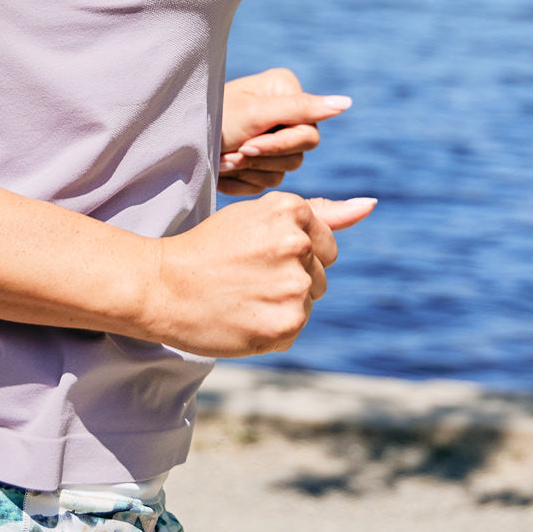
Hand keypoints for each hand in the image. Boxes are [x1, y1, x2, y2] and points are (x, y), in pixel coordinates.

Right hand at [151, 193, 375, 357]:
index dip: (291, 252)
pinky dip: (272, 327)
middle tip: (246, 274)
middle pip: (320, 273)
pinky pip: (294, 328)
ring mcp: (293, 287)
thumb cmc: (209, 247)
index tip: (258, 253)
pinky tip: (242, 316)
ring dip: (282, 303)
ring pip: (308, 301)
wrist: (161, 286)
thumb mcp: (258, 217)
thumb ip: (320, 212)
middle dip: (291, 277)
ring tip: (242, 295)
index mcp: (290, 210)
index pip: (325, 243)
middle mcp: (297, 245)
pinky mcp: (287, 325)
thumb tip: (371, 203)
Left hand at [219, 68, 350, 195]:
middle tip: (232, 153)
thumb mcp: (257, 114)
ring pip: (281, 173)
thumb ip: (302, 109)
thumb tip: (346, 103)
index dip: (279, 144)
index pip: (308, 133)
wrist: (177, 143)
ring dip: (248, 171)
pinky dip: (241, 182)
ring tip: (223, 160)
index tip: (249, 144)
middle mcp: (284, 116)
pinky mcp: (258, 164)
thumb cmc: (214, 119)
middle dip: (260, 158)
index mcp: (287, 93)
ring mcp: (271, 141)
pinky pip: (264, 185)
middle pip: (296, 156)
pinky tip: (221, 170)